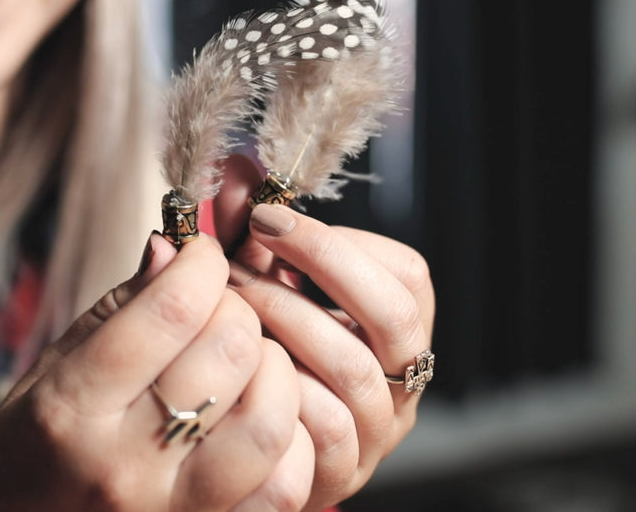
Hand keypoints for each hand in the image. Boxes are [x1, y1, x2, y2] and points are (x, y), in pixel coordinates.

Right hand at [0, 233, 313, 511]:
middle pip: (230, 352)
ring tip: (246, 363)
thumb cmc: (31, 455)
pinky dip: (290, 439)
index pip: (173, 310)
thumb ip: (117, 311)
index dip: (204, 265)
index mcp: (74, 408)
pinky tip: (260, 417)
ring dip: (273, 370)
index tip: (202, 258)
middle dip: (238, 309)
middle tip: (219, 310)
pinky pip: (286, 484)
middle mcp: (127, 463)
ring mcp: (176, 508)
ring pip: (270, 418)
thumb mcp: (49, 373)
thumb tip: (174, 249)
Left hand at [213, 155, 435, 510]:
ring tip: (229, 299)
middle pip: (394, 317)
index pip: (406, 275)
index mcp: (397, 329)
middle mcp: (400, 381)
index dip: (338, 243)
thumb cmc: (253, 348)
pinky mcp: (339, 475)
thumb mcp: (256, 280)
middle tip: (252, 242)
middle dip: (322, 267)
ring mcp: (374, 433)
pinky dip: (279, 389)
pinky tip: (237, 364)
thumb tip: (237, 161)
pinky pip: (324, 430)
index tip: (269, 220)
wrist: (232, 446)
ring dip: (286, 322)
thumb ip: (251, 227)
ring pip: (355, 371)